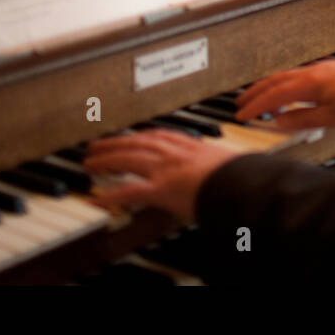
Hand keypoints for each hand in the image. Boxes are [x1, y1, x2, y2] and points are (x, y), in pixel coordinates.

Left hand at [83, 130, 241, 223]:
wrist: (243, 184)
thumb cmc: (244, 177)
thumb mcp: (232, 164)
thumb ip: (223, 166)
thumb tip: (230, 171)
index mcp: (194, 146)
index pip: (163, 136)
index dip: (143, 136)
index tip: (133, 136)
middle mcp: (177, 153)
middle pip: (139, 142)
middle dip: (116, 142)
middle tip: (98, 144)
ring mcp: (166, 169)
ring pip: (128, 159)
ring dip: (106, 159)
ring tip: (89, 162)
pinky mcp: (160, 189)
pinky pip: (128, 191)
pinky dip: (109, 195)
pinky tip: (95, 198)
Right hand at [234, 51, 334, 128]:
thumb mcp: (334, 117)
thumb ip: (304, 119)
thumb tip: (281, 122)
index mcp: (309, 83)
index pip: (273, 95)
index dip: (255, 106)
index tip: (241, 115)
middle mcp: (312, 72)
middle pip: (275, 80)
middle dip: (255, 92)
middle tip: (240, 103)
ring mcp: (322, 69)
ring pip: (287, 76)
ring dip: (271, 87)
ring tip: (262, 100)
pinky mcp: (332, 71)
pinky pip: (300, 76)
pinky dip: (287, 85)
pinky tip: (294, 95)